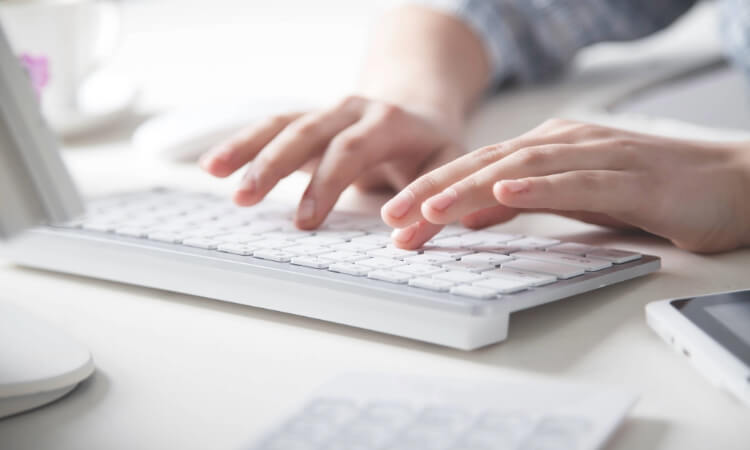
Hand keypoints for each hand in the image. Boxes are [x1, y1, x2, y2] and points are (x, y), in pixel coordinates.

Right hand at [199, 95, 463, 228]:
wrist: (417, 110)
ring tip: (214, 173)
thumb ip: (431, 206)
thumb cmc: (430, 148)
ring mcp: (327, 113)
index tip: (306, 221)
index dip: (327, 182)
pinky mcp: (308, 122)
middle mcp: (353, 110)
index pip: (352, 148)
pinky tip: (215, 164)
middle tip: (245, 198)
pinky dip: (242, 144)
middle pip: (308, 130)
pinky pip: (271, 127)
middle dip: (274, 163)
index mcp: (389, 121)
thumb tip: (405, 242)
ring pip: (282, 123)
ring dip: (248, 148)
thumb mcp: (445, 170)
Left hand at [381, 119, 749, 252]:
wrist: (729, 183)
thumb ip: (523, 202)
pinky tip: (506, 196)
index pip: (474, 170)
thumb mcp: (569, 197)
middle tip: (391, 217)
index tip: (394, 221)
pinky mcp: (630, 177)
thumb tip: (471, 215)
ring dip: (471, 189)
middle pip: (485, 165)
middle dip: (433, 190)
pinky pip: (578, 180)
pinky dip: (539, 188)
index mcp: (545, 149)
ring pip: (520, 169)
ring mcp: (597, 155)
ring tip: (430, 210)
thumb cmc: (648, 189)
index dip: (430, 193)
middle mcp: (563, 144)